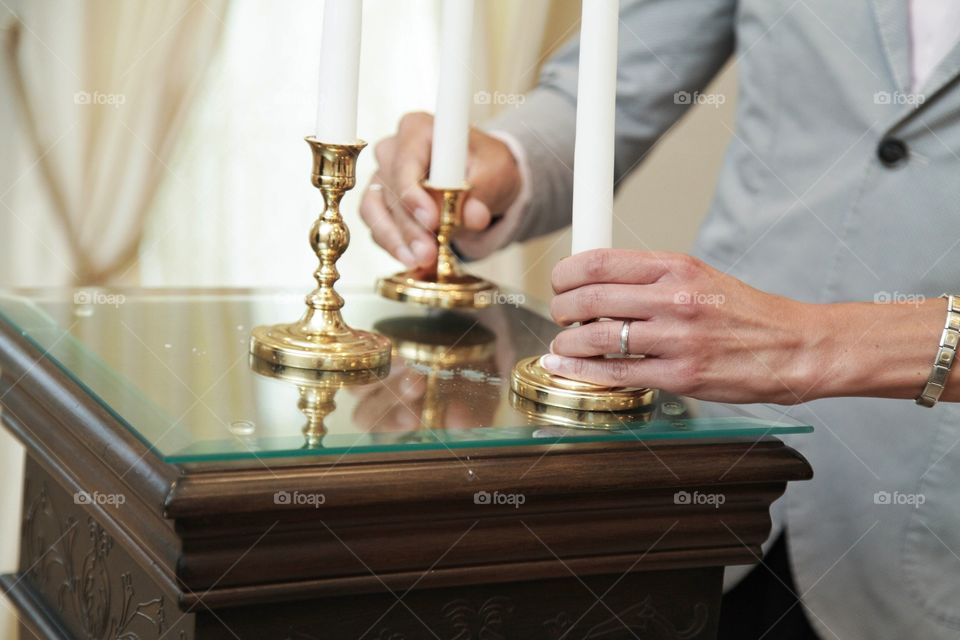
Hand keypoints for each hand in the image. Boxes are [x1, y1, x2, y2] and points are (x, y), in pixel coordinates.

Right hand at [359, 112, 521, 268]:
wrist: (482, 180)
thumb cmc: (486, 166)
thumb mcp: (495, 173)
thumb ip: (483, 192)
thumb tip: (474, 216)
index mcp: (419, 129)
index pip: (406, 162)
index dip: (414, 193)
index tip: (431, 220)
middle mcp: (393, 148)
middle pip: (391, 189)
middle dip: (410, 226)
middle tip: (428, 252)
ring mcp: (382, 175)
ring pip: (376, 210)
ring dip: (396, 239)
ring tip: (419, 260)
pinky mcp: (380, 201)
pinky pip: (376, 224)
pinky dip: (392, 244)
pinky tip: (410, 259)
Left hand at [540, 249, 824, 403]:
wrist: (794, 347)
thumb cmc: (745, 314)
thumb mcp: (700, 278)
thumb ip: (652, 278)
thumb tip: (599, 282)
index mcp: (677, 268)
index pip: (601, 262)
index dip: (567, 272)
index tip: (558, 281)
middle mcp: (675, 299)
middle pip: (590, 298)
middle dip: (560, 308)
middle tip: (558, 314)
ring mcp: (677, 339)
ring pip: (597, 337)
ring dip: (567, 343)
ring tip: (563, 345)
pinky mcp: (681, 376)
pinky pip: (618, 373)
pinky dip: (583, 372)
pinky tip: (568, 368)